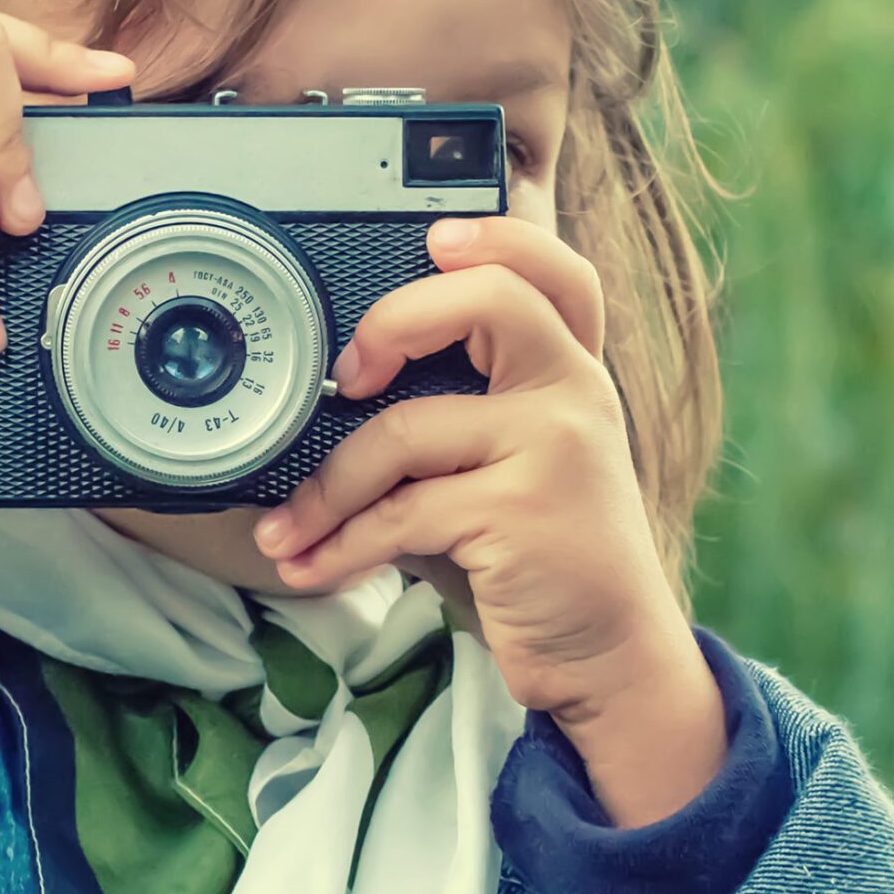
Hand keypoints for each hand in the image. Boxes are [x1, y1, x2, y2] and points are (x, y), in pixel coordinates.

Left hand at [251, 215, 725, 824]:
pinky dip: (339, 545)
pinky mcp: (522, 514)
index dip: (497, 237)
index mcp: (570, 373)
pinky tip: (310, 566)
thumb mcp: (510, 467)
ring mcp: (555, 450)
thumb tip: (333, 396)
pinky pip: (398, 514)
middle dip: (393, 323)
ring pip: (405, 430)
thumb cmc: (538, 556)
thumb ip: (456, 416)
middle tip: (344, 378)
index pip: (556, 273)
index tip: (432, 240)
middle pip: (489, 301)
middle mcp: (574, 395)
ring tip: (284, 531)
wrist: (609, 655)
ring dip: (326, 491)